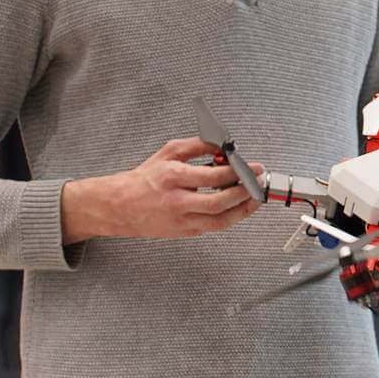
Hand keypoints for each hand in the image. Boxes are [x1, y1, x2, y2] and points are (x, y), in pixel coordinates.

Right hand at [61, 138, 265, 243]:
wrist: (120, 206)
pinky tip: (240, 207)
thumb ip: (197, 145)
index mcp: (173, 177)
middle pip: (219, 201)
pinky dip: (231, 218)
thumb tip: (224, 144)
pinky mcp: (184, 232)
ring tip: (256, 198)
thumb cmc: (145, 178)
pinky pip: (214, 227)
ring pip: (220, 221)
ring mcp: (180, 220)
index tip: (254, 166)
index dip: (238, 171)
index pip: (213, 176)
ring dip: (243, 210)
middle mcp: (177, 201)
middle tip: (259, 183)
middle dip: (245, 192)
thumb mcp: (168, 152)